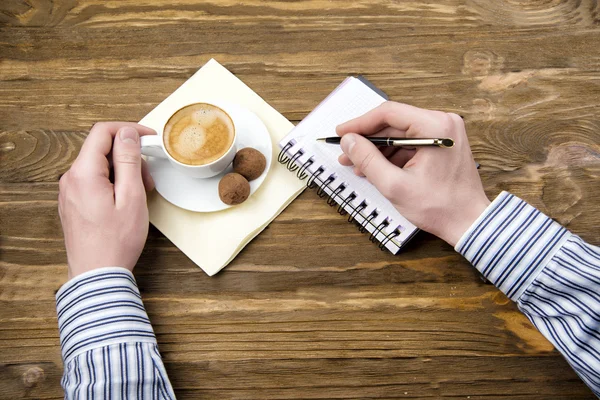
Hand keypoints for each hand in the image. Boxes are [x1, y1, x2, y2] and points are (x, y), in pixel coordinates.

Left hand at [58, 122, 156, 278]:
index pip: (102, 132)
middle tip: (148, 178)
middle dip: (129, 156)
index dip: (128, 130)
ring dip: (123, 171)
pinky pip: (93, 181)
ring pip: (99, 166)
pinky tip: (126, 200)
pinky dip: (112, 183)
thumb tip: (128, 134)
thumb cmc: (116, 241)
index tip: (148, 138)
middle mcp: (70, 179)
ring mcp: (69, 192)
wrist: (97, 275)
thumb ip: (129, 160)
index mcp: (83, 173)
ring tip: (140, 193)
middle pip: (101, 150)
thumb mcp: (131, 197)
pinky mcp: (72, 203)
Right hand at [336, 102, 489, 246]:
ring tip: (357, 165)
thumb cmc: (440, 207)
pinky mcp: (443, 144)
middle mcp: (443, 123)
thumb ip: (368, 160)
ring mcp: (445, 133)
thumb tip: (348, 141)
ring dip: (378, 149)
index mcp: (435, 126)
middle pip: (394, 122)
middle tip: (346, 152)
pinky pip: (411, 142)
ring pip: (401, 133)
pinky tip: (377, 168)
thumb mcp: (395, 185)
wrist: (468, 222)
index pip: (388, 113)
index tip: (341, 133)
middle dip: (367, 139)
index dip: (360, 123)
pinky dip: (393, 154)